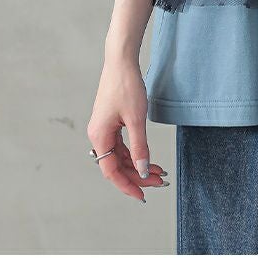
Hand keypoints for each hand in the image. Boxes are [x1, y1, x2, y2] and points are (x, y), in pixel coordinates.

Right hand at [86, 58, 167, 201]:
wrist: (121, 62)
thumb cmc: (126, 86)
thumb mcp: (136, 119)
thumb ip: (139, 146)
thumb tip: (142, 169)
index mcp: (99, 137)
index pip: (111, 171)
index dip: (127, 185)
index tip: (143, 195)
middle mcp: (98, 135)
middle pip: (117, 165)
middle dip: (137, 175)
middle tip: (159, 181)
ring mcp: (104, 129)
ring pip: (120, 156)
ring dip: (137, 164)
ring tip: (158, 171)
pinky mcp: (111, 122)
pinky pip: (121, 145)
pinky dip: (135, 152)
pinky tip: (148, 157)